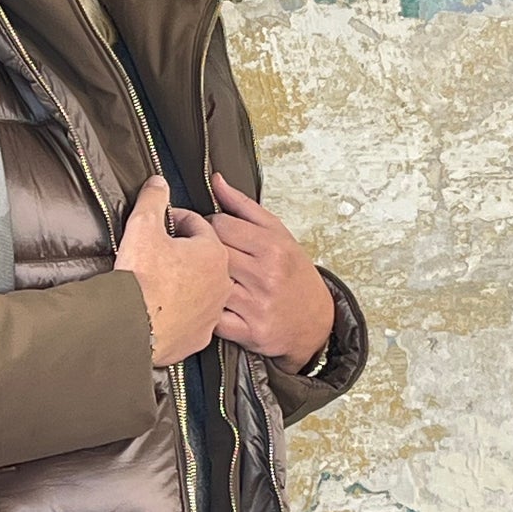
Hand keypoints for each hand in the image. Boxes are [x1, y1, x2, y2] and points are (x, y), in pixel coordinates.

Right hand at [114, 175, 231, 365]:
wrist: (132, 326)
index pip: (199, 226)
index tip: (163, 224)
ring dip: (187, 280)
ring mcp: (213, 311)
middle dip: (186, 251)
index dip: (178, 221)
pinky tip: (165, 304)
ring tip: (162, 278)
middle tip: (162, 250)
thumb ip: (153, 200)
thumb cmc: (141, 277)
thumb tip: (159, 183)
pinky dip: (183, 308)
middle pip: (205, 257)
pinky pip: (195, 316)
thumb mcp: (143, 226)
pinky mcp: (200, 335)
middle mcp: (220, 282)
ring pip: (203, 288)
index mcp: (213, 252)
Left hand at [206, 171, 333, 372]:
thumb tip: (216, 180)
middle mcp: (265, 275)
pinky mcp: (248, 332)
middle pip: (211, 252)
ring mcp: (256, 305)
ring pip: (209, 282)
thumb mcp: (277, 234)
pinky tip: (207, 303)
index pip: (220, 224)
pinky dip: (205, 309)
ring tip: (199, 276)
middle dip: (199, 250)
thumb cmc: (293, 275)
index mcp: (272, 247)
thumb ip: (243, 207)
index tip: (207, 231)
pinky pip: (212, 317)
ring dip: (198, 280)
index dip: (207, 225)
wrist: (316, 322)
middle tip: (196, 253)